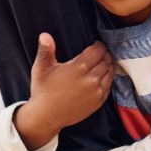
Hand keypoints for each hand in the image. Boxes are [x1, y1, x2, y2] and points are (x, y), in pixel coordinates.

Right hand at [14, 32, 112, 148]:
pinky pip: (109, 86)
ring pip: (110, 73)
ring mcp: (96, 91)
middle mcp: (91, 79)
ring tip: (102, 63)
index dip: (98, 46)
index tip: (96, 45)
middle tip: (100, 53)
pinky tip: (101, 77)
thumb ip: (45, 50)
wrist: (46, 116)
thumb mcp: (41, 69)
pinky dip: (108, 79)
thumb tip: (45, 34)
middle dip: (104, 55)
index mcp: (79, 68)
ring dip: (108, 66)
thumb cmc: (43, 91)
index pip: (98, 51)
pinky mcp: (98, 102)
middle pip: (106, 61)